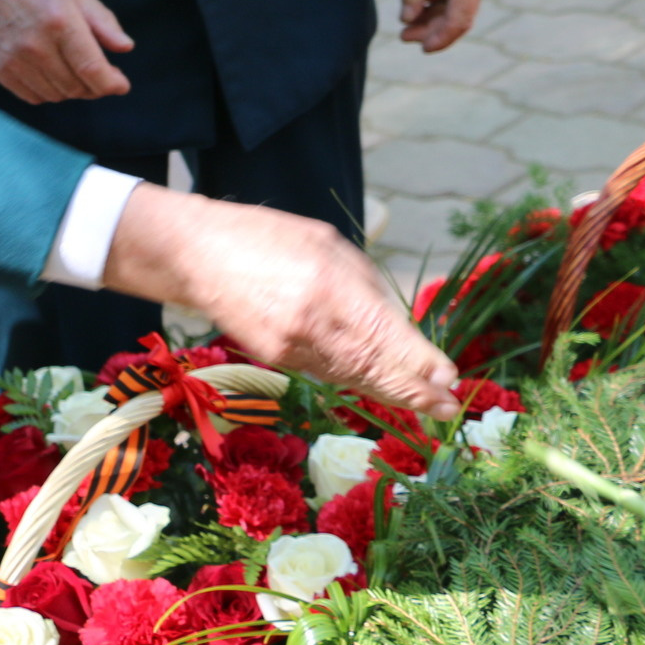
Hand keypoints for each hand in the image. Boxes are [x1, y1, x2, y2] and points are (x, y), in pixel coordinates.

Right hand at [0, 0, 133, 104]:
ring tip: (74, 68)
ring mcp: (15, 60)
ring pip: (56, 95)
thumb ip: (103, 21)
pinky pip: (33, 97)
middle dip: (95, 86)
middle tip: (101, 71)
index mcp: (60, 22)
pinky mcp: (0, 70)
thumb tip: (126, 47)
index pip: (91, 69)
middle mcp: (35, 45)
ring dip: (72, 89)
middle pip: (76, 87)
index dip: (111, 83)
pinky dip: (49, 91)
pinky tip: (52, 71)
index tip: (121, 84)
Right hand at [103, 185, 462, 418]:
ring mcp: (290, 346)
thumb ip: (362, 282)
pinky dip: (357, 378)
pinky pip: (327, 370)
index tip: (449, 377)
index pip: (384, 334)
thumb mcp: (324, 242)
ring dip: (391, 390)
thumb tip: (396, 320)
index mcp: (328, 285)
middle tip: (450, 408)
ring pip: (352, 375)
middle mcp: (312, 323)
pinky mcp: (275, 357)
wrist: (194, 255)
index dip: (418, 362)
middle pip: (373, 368)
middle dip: (415, 391)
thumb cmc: (264, 237)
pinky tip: (381, 384)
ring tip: (428, 404)